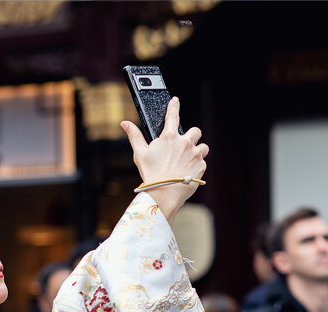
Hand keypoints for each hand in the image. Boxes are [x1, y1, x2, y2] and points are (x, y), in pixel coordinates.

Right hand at [121, 97, 208, 224]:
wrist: (164, 194)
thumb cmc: (151, 174)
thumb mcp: (140, 154)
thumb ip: (134, 136)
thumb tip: (125, 123)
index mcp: (169, 137)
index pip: (173, 115)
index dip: (174, 106)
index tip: (175, 101)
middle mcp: (185, 142)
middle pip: (195, 131)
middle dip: (191, 136)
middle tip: (183, 145)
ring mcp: (195, 154)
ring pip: (202, 146)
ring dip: (197, 150)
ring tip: (188, 159)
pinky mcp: (201, 165)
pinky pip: (202, 162)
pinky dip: (197, 165)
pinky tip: (188, 171)